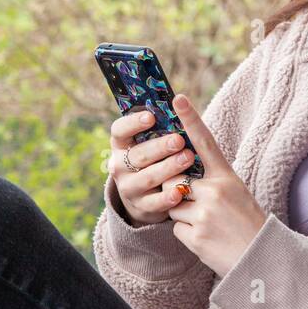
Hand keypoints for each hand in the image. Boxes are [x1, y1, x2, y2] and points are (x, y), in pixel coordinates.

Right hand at [108, 107, 196, 225]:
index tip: (151, 116)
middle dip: (159, 147)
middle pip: (137, 154)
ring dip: (168, 168)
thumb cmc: (154, 159)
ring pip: (147, 177)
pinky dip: (167, 197)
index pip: (119, 130)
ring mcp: (128, 188)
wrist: (145, 197)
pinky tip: (180, 191)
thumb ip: (159, 128)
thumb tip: (178, 101)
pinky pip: (154, 202)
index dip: (133, 123)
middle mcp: (119, 166)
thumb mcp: (150, 144)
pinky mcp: (140, 207)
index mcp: (120, 145)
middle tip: (179, 140)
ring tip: (188, 159)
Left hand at [162, 94, 268, 277]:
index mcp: (227, 177)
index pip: (205, 141)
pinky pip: (175, 228)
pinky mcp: (195, 236)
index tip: (176, 98)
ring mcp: (205, 214)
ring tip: (208, 224)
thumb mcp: (235, 192)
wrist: (261, 260)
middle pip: (175, 179)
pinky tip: (206, 239)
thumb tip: (179, 173)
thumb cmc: (246, 223)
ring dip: (183, 215)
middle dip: (177, 190)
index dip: (190, 118)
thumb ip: (210, 180)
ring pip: (172, 204)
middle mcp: (215, 191)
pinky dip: (186, 234)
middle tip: (200, 205)